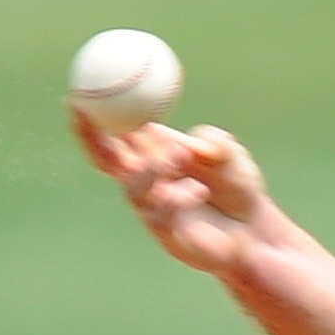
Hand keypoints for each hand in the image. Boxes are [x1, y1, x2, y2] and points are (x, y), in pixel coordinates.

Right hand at [69, 110, 274, 279]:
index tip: (79, 97)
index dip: (93, 117)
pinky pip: (159, 217)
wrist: (255, 230)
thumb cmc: (237, 186)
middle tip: (91, 116)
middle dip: (92, 138)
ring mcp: (153, 209)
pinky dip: (176, 200)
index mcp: (152, 154)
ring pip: (134, 187)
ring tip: (179, 155)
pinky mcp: (168, 237)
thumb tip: (191, 140)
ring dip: (152, 167)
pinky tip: (197, 189)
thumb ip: (214, 142)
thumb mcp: (232, 156)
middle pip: (106, 160)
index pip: (115, 133)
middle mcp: (145, 181)